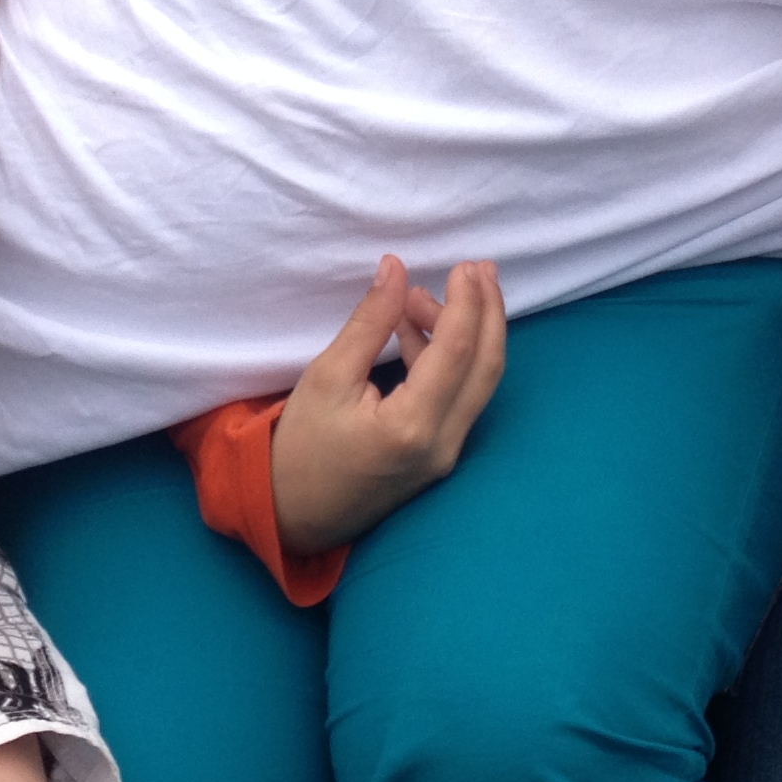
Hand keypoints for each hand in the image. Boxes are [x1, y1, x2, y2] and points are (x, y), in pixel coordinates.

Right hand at [268, 257, 507, 554]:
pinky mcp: (439, 457)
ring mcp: (445, 455)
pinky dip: (449, 360)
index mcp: (412, 426)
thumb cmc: (301, 447)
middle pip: (487, 367)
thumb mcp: (327, 376)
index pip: (457, 351)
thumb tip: (395, 269)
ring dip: (465, 334)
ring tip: (421, 296)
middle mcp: (442, 445)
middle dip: (489, 312)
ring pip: (477, 382)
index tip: (463, 265)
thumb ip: (369, 322)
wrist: (292, 516)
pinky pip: (459, 398)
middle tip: (478, 268)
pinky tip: (415, 331)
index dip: (466, 302)